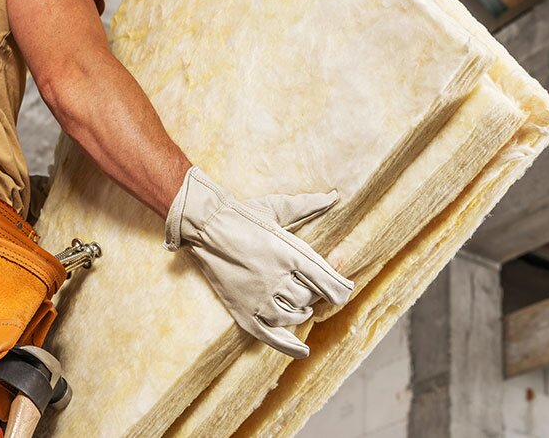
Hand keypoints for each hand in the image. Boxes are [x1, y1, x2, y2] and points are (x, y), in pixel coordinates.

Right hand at [163, 167, 353, 357]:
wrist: (205, 226)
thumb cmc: (242, 214)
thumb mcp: (277, 207)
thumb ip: (308, 205)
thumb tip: (333, 196)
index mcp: (289, 253)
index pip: (327, 281)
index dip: (339, 288)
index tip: (344, 290)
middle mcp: (277, 279)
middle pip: (310, 299)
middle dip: (314, 295)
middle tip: (310, 288)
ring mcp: (259, 298)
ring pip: (293, 316)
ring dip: (301, 312)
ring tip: (301, 306)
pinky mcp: (243, 311)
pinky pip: (271, 337)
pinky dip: (289, 346)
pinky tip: (303, 351)